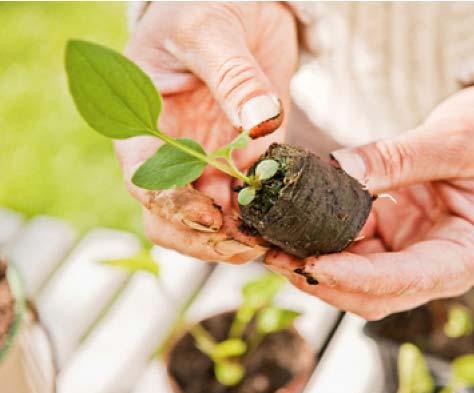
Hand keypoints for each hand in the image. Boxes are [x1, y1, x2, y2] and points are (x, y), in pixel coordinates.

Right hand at [114, 2, 296, 261]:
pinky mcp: (244, 158)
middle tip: (248, 246)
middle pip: (173, 218)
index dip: (173, 208)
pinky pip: (249, 200)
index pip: (144, 182)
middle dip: (206, 239)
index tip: (212, 218)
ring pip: (212, 219)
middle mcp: (172, 151)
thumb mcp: (210, 29)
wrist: (242, 2)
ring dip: (239, 235)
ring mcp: (208, 158)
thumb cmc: (206, 3)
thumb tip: (259, 121)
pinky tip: (289, 221)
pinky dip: (264, 217)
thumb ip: (231, 75)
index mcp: (143, 123)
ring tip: (275, 240)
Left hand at [266, 85, 473, 318]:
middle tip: (275, 257)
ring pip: (357, 277)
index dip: (357, 277)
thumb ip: (397, 157)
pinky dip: (322, 239)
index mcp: (469, 254)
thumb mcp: (454, 140)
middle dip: (323, 279)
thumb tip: (337, 170)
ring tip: (272, 243)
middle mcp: (439, 264)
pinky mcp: (394, 234)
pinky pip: (354, 247)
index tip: (311, 264)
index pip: (409, 279)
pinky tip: (292, 226)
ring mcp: (413, 251)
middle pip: (375, 292)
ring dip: (315, 264)